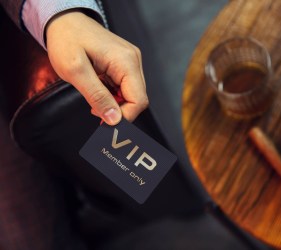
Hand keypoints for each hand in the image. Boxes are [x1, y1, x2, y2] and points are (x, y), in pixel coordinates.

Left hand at [46, 10, 148, 124]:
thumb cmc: (67, 39)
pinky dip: (113, 94)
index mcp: (126, 62)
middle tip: (95, 111)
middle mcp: (133, 61)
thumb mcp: (76, 71)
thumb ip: (97, 97)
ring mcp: (130, 62)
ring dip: (114, 102)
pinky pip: (125, 86)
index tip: (105, 122)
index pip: (139, 100)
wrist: (65, 21)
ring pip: (131, 94)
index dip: (124, 116)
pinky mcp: (124, 64)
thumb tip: (114, 119)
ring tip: (94, 98)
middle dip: (118, 110)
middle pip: (137, 99)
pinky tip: (99, 90)